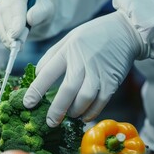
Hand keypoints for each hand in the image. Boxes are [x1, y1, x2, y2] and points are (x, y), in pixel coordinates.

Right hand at [0, 0, 54, 47]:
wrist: (40, 12)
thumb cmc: (44, 8)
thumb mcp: (47, 9)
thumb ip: (40, 12)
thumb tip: (30, 19)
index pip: (18, 0)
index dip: (17, 17)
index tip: (17, 33)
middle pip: (5, 10)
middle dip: (10, 28)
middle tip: (16, 43)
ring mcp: (2, 4)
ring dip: (5, 35)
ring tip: (14, 47)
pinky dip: (4, 38)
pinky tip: (10, 45)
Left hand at [23, 11, 147, 126]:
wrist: (125, 31)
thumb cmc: (91, 36)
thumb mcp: (68, 39)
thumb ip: (51, 56)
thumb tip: (37, 75)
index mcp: (68, 51)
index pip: (47, 72)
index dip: (36, 90)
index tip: (27, 103)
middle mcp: (83, 61)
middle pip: (68, 90)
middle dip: (57, 109)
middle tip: (50, 122)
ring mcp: (99, 72)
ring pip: (85, 98)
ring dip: (75, 111)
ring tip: (69, 115)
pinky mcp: (112, 81)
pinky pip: (100, 102)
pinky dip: (91, 112)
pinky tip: (84, 116)